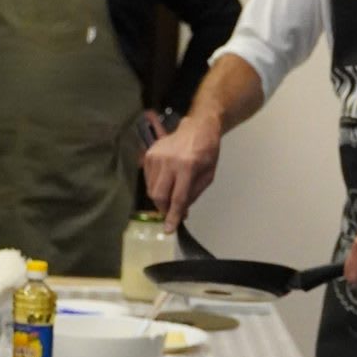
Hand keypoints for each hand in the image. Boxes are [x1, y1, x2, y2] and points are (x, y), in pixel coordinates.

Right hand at [142, 116, 220, 231]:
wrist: (198, 126)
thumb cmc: (207, 151)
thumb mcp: (208, 175)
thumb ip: (193, 194)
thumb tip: (181, 212)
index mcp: (187, 166)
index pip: (177, 197)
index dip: (173, 215)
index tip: (169, 229)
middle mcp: (168, 161)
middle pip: (159, 195)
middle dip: (164, 209)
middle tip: (171, 214)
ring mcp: (156, 156)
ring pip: (151, 188)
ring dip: (160, 198)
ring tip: (171, 196)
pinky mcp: (149, 153)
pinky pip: (148, 178)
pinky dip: (156, 186)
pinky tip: (166, 183)